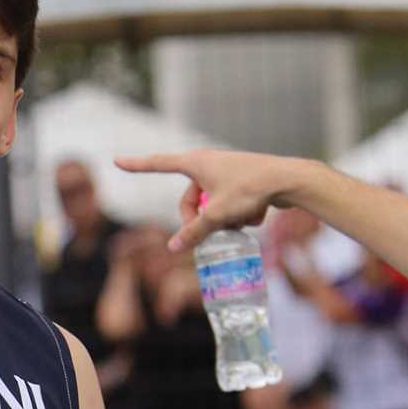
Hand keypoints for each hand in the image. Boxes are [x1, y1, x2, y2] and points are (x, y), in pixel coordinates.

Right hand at [114, 148, 297, 252]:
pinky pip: (229, 204)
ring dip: (223, 220)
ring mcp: (226, 172)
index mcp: (196, 162)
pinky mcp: (241, 181)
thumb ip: (194, 232)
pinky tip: (258, 214)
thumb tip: (173, 248)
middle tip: (210, 235)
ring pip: (211, 205)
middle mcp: (208, 163)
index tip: (117, 161)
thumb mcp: (218, 215)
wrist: (290, 179)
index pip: (158, 164)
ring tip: (242, 222)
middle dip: (198, 220)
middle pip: (189, 199)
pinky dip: (240, 214)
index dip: (137, 165)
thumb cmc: (250, 190)